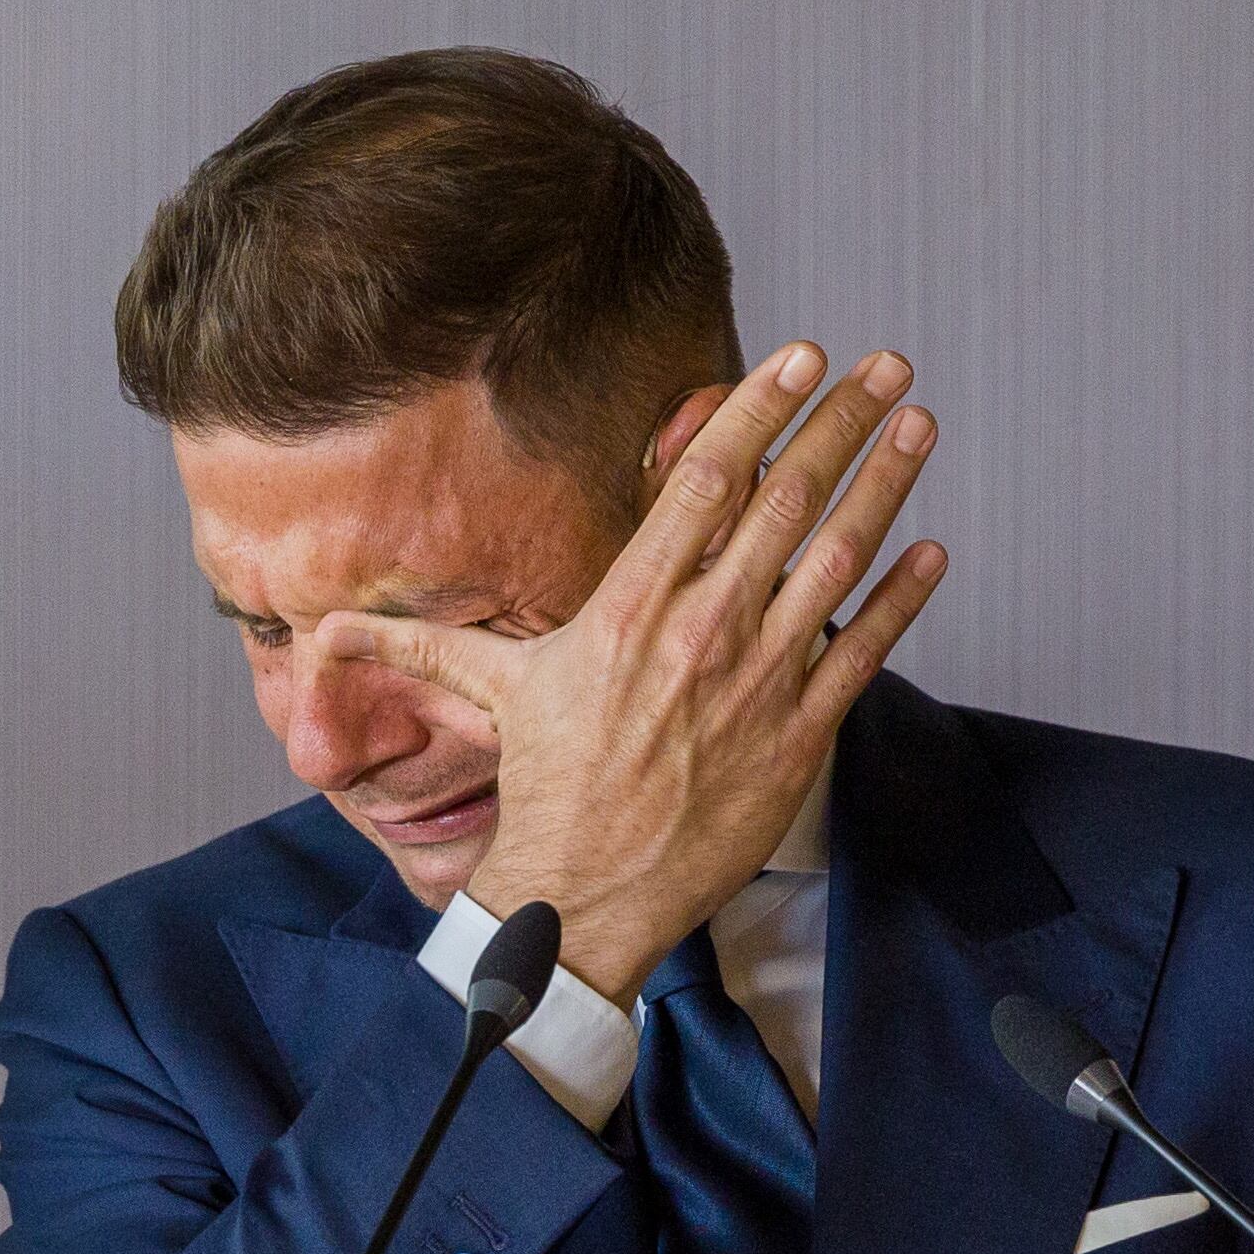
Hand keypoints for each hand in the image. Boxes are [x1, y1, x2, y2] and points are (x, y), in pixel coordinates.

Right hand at [316, 343, 949, 1004]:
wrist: (586, 895)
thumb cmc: (544, 790)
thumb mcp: (488, 697)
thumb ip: (419, 646)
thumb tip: (322, 630)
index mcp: (629, 609)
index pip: (705, 483)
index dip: (757, 410)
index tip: (800, 358)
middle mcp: (701, 632)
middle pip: (786, 500)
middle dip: (842, 423)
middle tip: (887, 367)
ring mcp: (757, 682)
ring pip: (837, 559)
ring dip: (885, 484)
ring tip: (918, 426)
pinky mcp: (797, 736)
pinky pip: (864, 650)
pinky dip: (903, 596)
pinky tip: (931, 549)